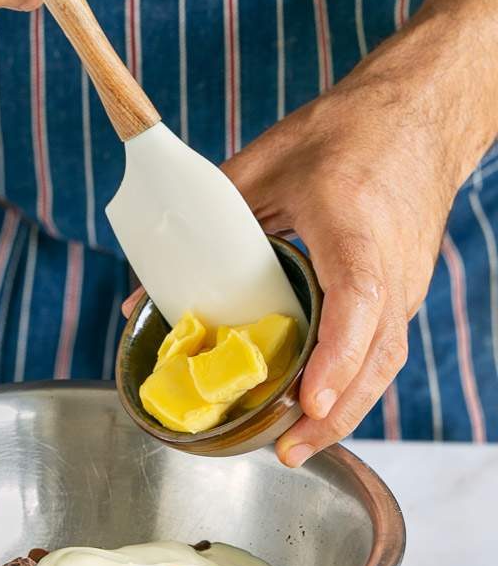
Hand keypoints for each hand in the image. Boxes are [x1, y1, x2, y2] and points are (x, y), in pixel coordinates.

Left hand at [220, 0, 497, 465]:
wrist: (421, 114)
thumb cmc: (347, 132)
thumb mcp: (267, 165)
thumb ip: (208, 226)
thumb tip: (144, 295)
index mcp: (355, 223)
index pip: (357, 300)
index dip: (336, 357)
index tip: (311, 400)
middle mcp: (391, 263)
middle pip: (375, 354)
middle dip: (334, 412)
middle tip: (286, 452)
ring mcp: (406, 283)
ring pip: (382, 362)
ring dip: (343, 411)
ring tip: (294, 447)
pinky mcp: (404, 294)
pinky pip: (381, 350)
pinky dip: (350, 385)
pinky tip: (314, 409)